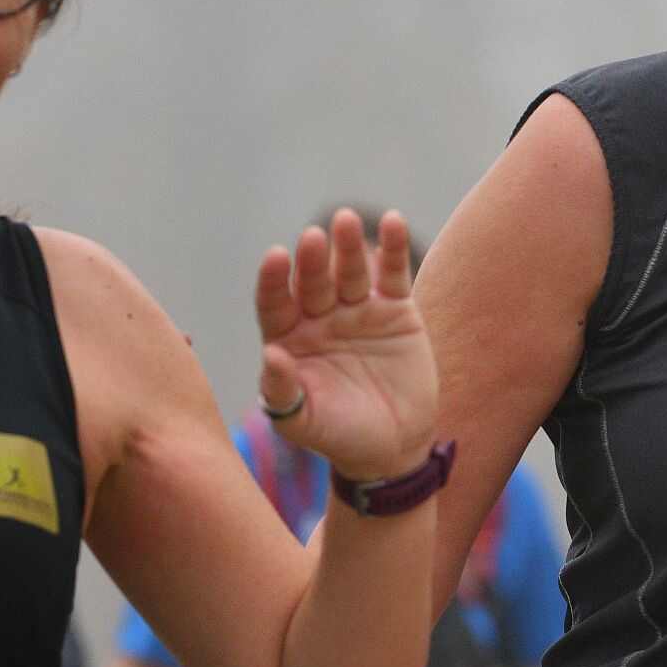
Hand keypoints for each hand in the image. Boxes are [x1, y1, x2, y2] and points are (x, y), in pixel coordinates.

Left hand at [253, 208, 435, 481]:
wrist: (392, 446)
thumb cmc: (338, 436)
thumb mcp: (304, 421)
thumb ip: (282, 392)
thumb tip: (271, 355)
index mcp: (288, 338)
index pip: (274, 302)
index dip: (273, 281)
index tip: (276, 257)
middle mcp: (319, 317)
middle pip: (313, 281)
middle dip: (312, 260)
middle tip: (312, 239)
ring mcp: (358, 309)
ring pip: (350, 271)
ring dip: (347, 246)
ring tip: (344, 222)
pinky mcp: (396, 309)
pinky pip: (393, 274)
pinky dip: (393, 247)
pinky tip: (391, 221)